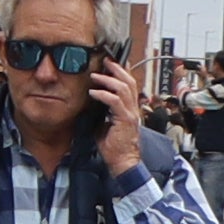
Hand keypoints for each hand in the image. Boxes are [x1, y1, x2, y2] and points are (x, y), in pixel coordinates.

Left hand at [90, 52, 146, 172]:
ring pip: (124, 89)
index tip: (111, 63)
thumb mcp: (105, 125)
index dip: (122, 73)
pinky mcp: (125, 120)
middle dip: (117, 69)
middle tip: (106, 61)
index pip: (129, 86)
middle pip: (129, 82)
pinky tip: (93, 93)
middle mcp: (133, 109)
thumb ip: (101, 113)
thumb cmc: (114, 147)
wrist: (123, 162)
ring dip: (108, 79)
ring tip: (95, 75)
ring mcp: (131, 114)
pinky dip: (103, 95)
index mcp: (129, 109)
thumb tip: (90, 104)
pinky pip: (115, 102)